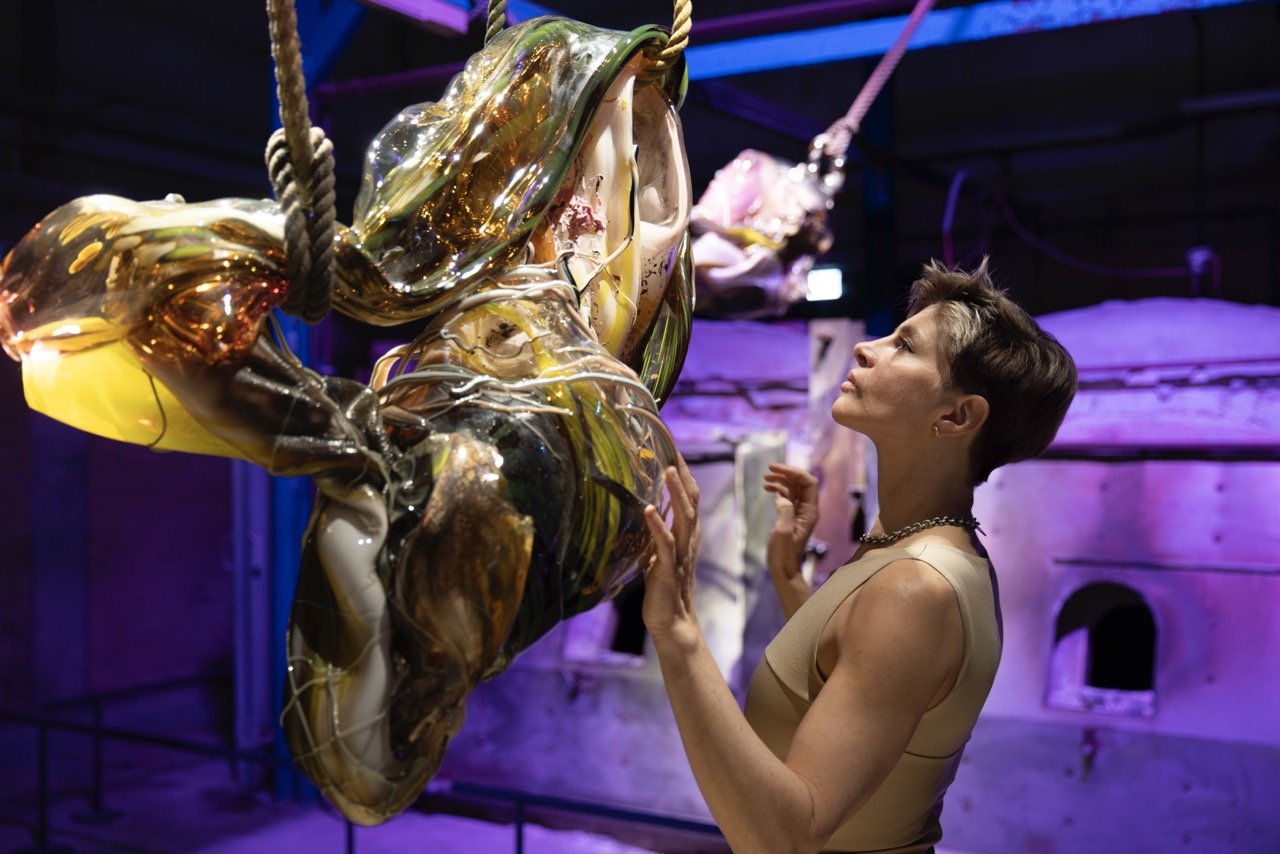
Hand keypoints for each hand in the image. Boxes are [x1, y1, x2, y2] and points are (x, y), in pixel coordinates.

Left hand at [642, 454, 700, 641]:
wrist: (671, 622)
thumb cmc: (663, 588)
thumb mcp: (658, 553)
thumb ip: (657, 532)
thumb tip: (646, 510)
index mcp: (687, 534)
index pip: (688, 495)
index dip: (682, 470)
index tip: (671, 445)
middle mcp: (689, 539)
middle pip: (691, 498)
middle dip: (683, 471)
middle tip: (672, 445)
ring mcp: (681, 553)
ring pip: (685, 516)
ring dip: (676, 492)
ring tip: (668, 469)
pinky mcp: (668, 568)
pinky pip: (666, 543)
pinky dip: (658, 525)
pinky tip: (649, 509)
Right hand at [763, 463, 818, 586]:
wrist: (783, 569)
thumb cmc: (784, 554)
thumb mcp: (783, 532)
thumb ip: (785, 511)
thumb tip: (781, 497)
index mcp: (810, 512)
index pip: (809, 483)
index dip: (795, 472)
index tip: (777, 469)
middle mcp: (807, 510)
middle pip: (801, 482)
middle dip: (786, 473)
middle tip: (768, 470)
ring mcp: (799, 513)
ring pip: (793, 488)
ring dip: (780, 480)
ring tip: (765, 479)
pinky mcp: (790, 516)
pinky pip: (787, 497)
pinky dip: (777, 490)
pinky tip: (767, 489)